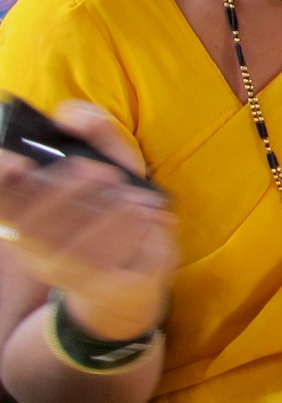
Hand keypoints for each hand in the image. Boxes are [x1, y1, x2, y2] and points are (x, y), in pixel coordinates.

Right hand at [0, 104, 174, 339]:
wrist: (131, 276)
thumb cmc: (116, 208)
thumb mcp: (114, 164)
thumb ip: (96, 133)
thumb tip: (72, 117)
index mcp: (24, 208)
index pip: (0, 197)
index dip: (0, 180)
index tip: (20, 163)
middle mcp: (30, 241)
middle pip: (31, 222)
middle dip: (67, 193)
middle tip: (102, 171)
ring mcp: (57, 268)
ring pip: (66, 246)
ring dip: (102, 214)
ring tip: (131, 196)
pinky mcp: (91, 286)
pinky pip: (101, 266)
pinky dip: (125, 237)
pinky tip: (146, 219)